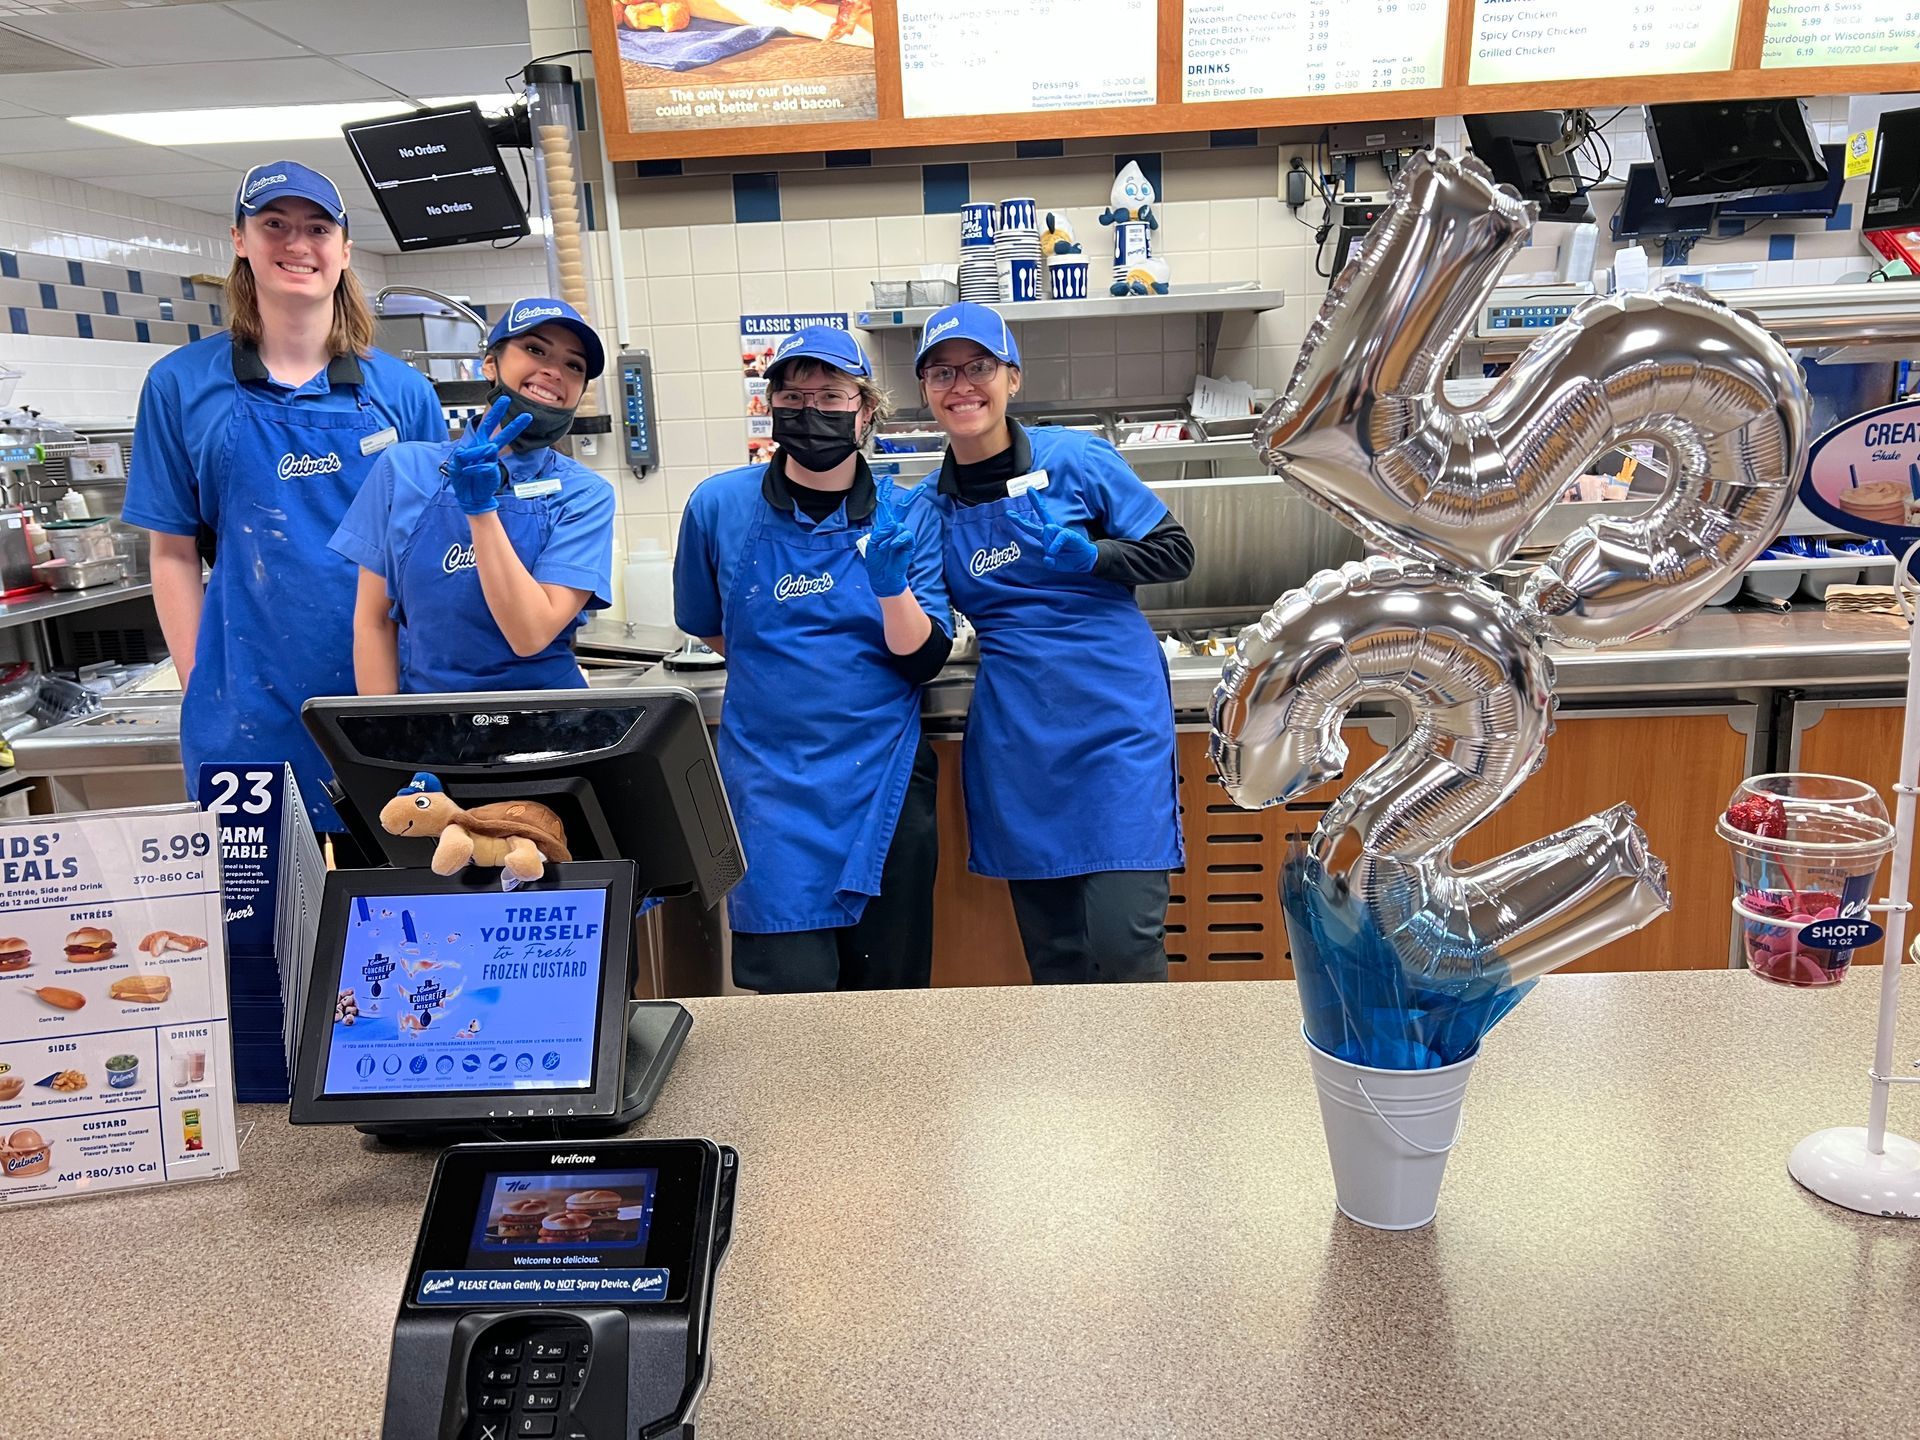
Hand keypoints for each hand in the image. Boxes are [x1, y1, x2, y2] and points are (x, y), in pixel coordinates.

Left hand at [448, 397, 532, 515]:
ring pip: (493, 447)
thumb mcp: (457, 463)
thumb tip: (483, 450)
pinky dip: (474, 468)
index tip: (505, 399)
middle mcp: (486, 451)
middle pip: (501, 434)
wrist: (469, 498)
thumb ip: (466, 454)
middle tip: (527, 415)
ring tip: (473, 461)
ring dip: (479, 452)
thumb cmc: (463, 480)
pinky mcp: (493, 471)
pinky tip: (469, 473)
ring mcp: (491, 460)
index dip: (496, 412)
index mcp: (477, 444)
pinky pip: (484, 464)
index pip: (488, 425)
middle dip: (513, 424)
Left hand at [861, 477, 924, 597]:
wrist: (883, 576)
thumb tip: (892, 524)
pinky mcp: (908, 544)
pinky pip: (905, 535)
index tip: (886, 481)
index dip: (885, 493)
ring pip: (898, 525)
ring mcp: (902, 536)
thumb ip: (881, 532)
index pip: (884, 506)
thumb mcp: (873, 544)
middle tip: (920, 488)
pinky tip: (891, 546)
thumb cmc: (876, 561)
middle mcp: (894, 528)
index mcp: (883, 526)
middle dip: (911, 497)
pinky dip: (897, 539)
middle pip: (903, 508)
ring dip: (888, 536)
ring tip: (883, 547)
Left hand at [1007, 491, 1096, 572]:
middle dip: (1036, 502)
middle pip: (1042, 514)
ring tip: (1053, 552)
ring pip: (1048, 530)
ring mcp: (1061, 532)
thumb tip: (1047, 557)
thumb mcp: (1055, 564)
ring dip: (1049, 542)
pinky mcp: (1070, 534)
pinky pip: (1060, 536)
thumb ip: (1049, 562)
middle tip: (1029, 489)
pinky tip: (1054, 551)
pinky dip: (1055, 545)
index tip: (1008, 512)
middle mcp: (1052, 532)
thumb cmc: (1068, 560)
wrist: (1085, 562)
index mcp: (1045, 537)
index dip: (1020, 520)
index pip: (1031, 527)